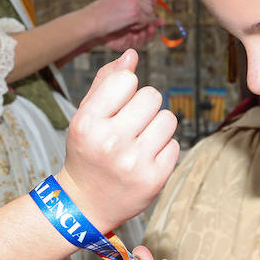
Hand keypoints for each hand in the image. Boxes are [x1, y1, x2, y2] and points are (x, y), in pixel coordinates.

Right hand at [58, 50, 177, 233]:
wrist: (85, 204)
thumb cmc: (87, 152)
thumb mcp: (85, 116)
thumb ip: (106, 82)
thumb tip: (132, 55)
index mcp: (88, 122)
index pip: (127, 80)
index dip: (126, 90)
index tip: (117, 107)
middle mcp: (110, 142)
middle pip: (153, 96)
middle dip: (144, 107)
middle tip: (130, 126)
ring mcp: (134, 163)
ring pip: (169, 119)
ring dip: (157, 126)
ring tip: (139, 141)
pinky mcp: (154, 180)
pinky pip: (175, 145)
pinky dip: (163, 150)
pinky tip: (145, 159)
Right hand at [84, 0, 158, 50]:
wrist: (90, 21)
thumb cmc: (101, 15)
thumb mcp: (121, 6)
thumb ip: (139, 9)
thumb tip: (161, 21)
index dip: (152, 0)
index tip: (146, 9)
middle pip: (152, 4)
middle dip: (146, 14)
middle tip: (132, 19)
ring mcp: (135, 1)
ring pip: (149, 14)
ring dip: (141, 21)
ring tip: (124, 21)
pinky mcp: (135, 13)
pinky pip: (145, 22)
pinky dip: (137, 26)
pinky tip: (124, 24)